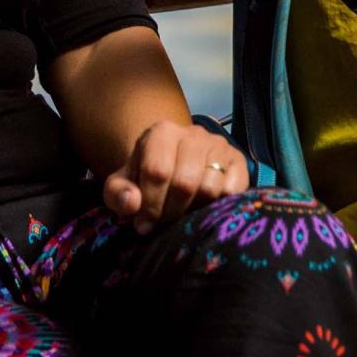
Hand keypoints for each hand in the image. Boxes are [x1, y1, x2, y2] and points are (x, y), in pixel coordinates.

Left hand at [102, 120, 249, 231]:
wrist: (175, 162)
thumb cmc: (146, 177)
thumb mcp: (123, 184)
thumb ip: (118, 193)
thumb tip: (132, 203)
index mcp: (161, 133)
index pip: (157, 171)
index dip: (150, 204)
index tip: (144, 224)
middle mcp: (193, 134)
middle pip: (184, 182)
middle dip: (171, 211)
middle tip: (164, 224)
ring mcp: (218, 145)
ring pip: (209, 189)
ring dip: (194, 211)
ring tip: (183, 214)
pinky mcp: (238, 161)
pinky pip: (232, 192)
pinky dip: (217, 207)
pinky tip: (204, 207)